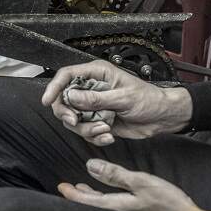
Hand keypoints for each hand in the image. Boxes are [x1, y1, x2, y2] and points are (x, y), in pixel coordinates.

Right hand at [40, 60, 191, 144]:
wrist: (163, 118)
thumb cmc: (149, 99)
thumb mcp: (123, 97)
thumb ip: (96, 98)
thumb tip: (71, 96)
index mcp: (96, 74)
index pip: (66, 75)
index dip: (54, 87)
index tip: (47, 100)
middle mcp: (91, 89)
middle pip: (64, 99)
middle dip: (67, 113)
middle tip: (74, 120)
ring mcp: (93, 106)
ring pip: (73, 118)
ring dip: (86, 128)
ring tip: (105, 129)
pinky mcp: (97, 120)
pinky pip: (85, 130)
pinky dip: (94, 136)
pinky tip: (109, 136)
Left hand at [58, 159, 210, 210]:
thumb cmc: (168, 202)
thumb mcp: (141, 183)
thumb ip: (115, 175)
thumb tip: (90, 166)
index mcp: (117, 205)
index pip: (88, 201)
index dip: (73, 194)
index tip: (61, 186)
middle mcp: (119, 210)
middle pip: (93, 203)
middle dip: (79, 195)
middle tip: (66, 186)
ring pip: (102, 204)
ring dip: (90, 195)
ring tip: (81, 187)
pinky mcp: (135, 210)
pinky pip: (112, 203)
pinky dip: (102, 196)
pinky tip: (105, 191)